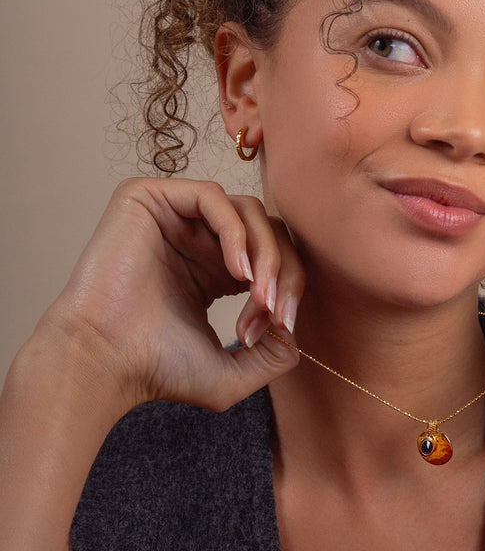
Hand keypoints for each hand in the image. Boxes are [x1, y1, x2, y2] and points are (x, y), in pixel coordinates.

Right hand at [37, 177, 302, 413]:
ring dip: (266, 253)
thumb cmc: (156, 370)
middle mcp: (199, 237)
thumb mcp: (232, 373)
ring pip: (248, 211)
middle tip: (274, 311)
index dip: (289, 285)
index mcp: (218, 268)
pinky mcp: (150, 197)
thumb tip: (296, 329)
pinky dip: (235, 231)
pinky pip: (213, 196)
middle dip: (284, 270)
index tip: (283, 326)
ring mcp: (176, 215)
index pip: (276, 255)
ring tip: (257, 294)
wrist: (102, 363)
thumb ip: (275, 355)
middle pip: (269, 229)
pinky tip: (236, 270)